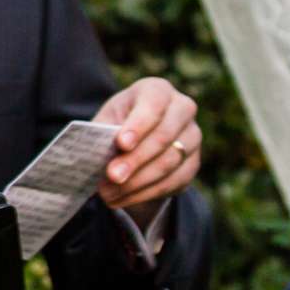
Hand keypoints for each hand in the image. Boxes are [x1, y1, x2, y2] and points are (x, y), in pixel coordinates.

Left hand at [92, 77, 200, 215]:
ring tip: (109, 193)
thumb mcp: (106, 121)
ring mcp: (193, 136)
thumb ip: (103, 134)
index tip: (121, 144)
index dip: (138, 125)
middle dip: (135, 160)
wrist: (138, 138)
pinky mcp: (193, 163)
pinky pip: (174, 181)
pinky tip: (123, 199)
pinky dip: (146, 193)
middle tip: (111, 176)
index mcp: (158, 90)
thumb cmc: (117, 124)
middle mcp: (182, 109)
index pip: (153, 105)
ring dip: (137, 182)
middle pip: (163, 137)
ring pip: (169, 162)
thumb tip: (95, 155)